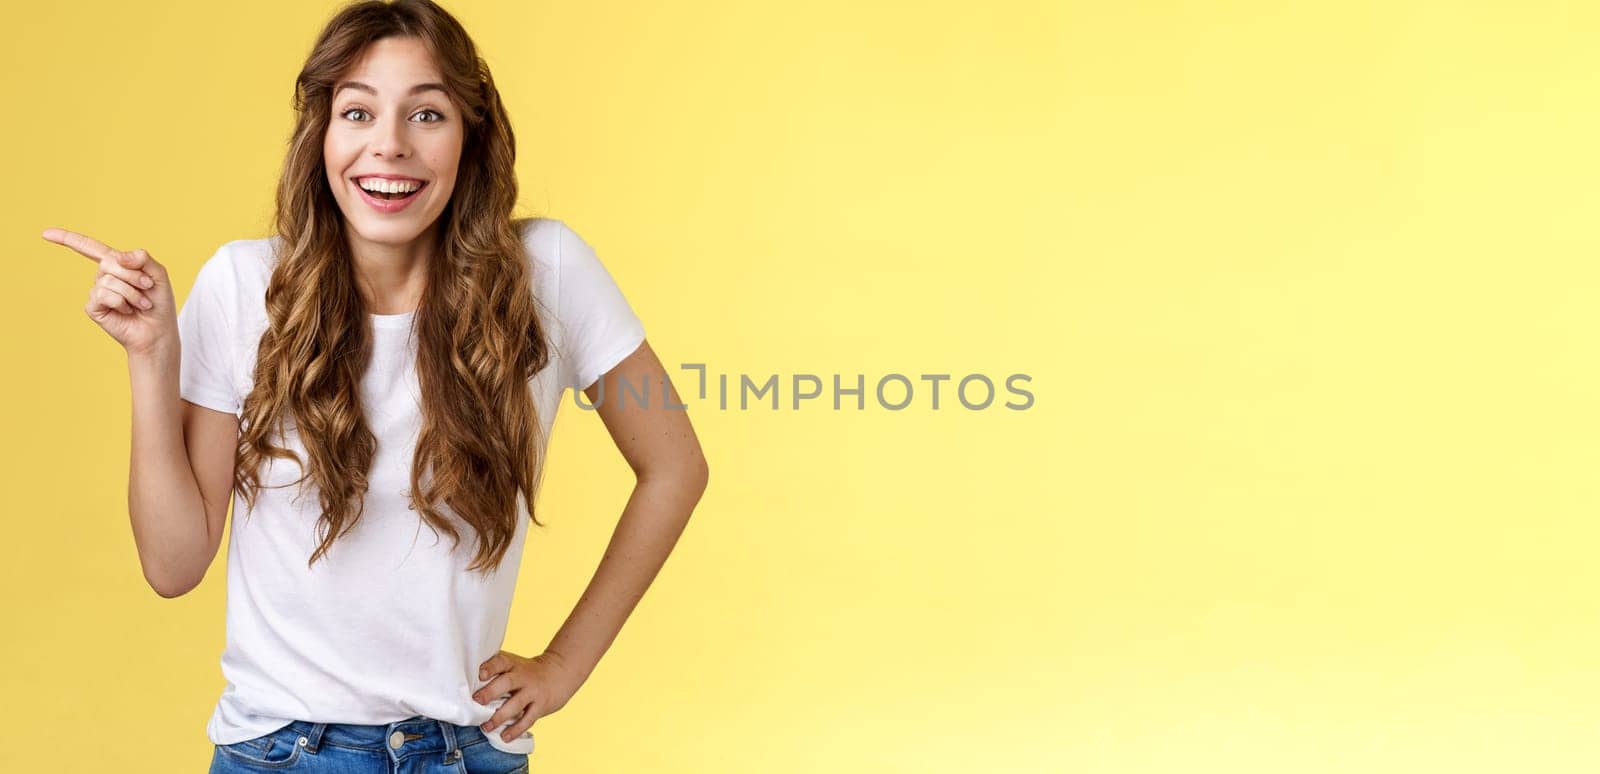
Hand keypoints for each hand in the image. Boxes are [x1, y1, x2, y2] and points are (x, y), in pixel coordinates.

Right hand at [41, 227, 176, 356]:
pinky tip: (127, 311)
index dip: (68, 239)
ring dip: (132, 292)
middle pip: (110, 262)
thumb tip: (118, 256)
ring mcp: (96, 292)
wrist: (158, 330)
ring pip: (108, 280)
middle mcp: (103, 276)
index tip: (45, 233)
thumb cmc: (158, 301)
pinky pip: (103, 295)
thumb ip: (142, 258)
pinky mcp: (93, 307)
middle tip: (147, 288)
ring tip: (141, 303)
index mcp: (116, 264)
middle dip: (133, 276)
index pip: (89, 248)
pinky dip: (121, 302)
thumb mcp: (158, 274)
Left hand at [473, 649, 584, 742]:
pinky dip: (516, 729)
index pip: (501, 662)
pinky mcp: (541, 706)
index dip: (490, 667)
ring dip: (500, 716)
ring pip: (517, 704)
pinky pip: (528, 719)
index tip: (480, 674)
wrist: (559, 673)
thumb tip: (466, 685)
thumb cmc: (526, 672)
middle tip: (477, 700)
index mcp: (513, 664)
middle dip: (491, 692)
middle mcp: (523, 676)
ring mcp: (533, 692)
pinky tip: (505, 736)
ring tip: (486, 727)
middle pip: (507, 682)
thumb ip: (496, 671)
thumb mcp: (514, 664)